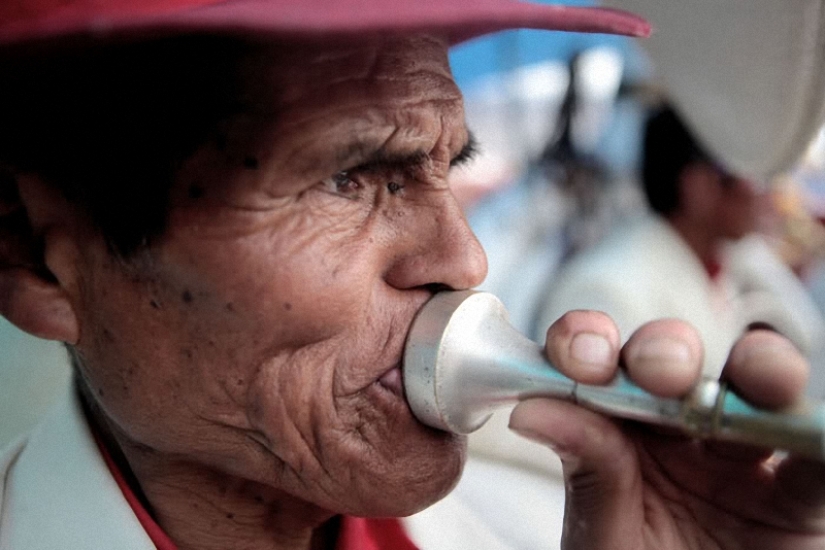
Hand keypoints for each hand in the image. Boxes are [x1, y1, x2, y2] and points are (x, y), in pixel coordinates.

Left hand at [510, 311, 824, 549]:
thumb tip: (531, 409)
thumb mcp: (604, 533)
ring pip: (756, 380)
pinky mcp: (800, 493)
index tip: (580, 355)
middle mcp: (676, 430)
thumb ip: (588, 472)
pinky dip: (818, 433)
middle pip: (672, 359)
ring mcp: (742, 454)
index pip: (598, 366)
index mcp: (616, 431)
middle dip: (664, 350)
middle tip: (660, 370)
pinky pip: (817, 454)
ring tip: (758, 378)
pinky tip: (810, 432)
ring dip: (757, 365)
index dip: (587, 343)